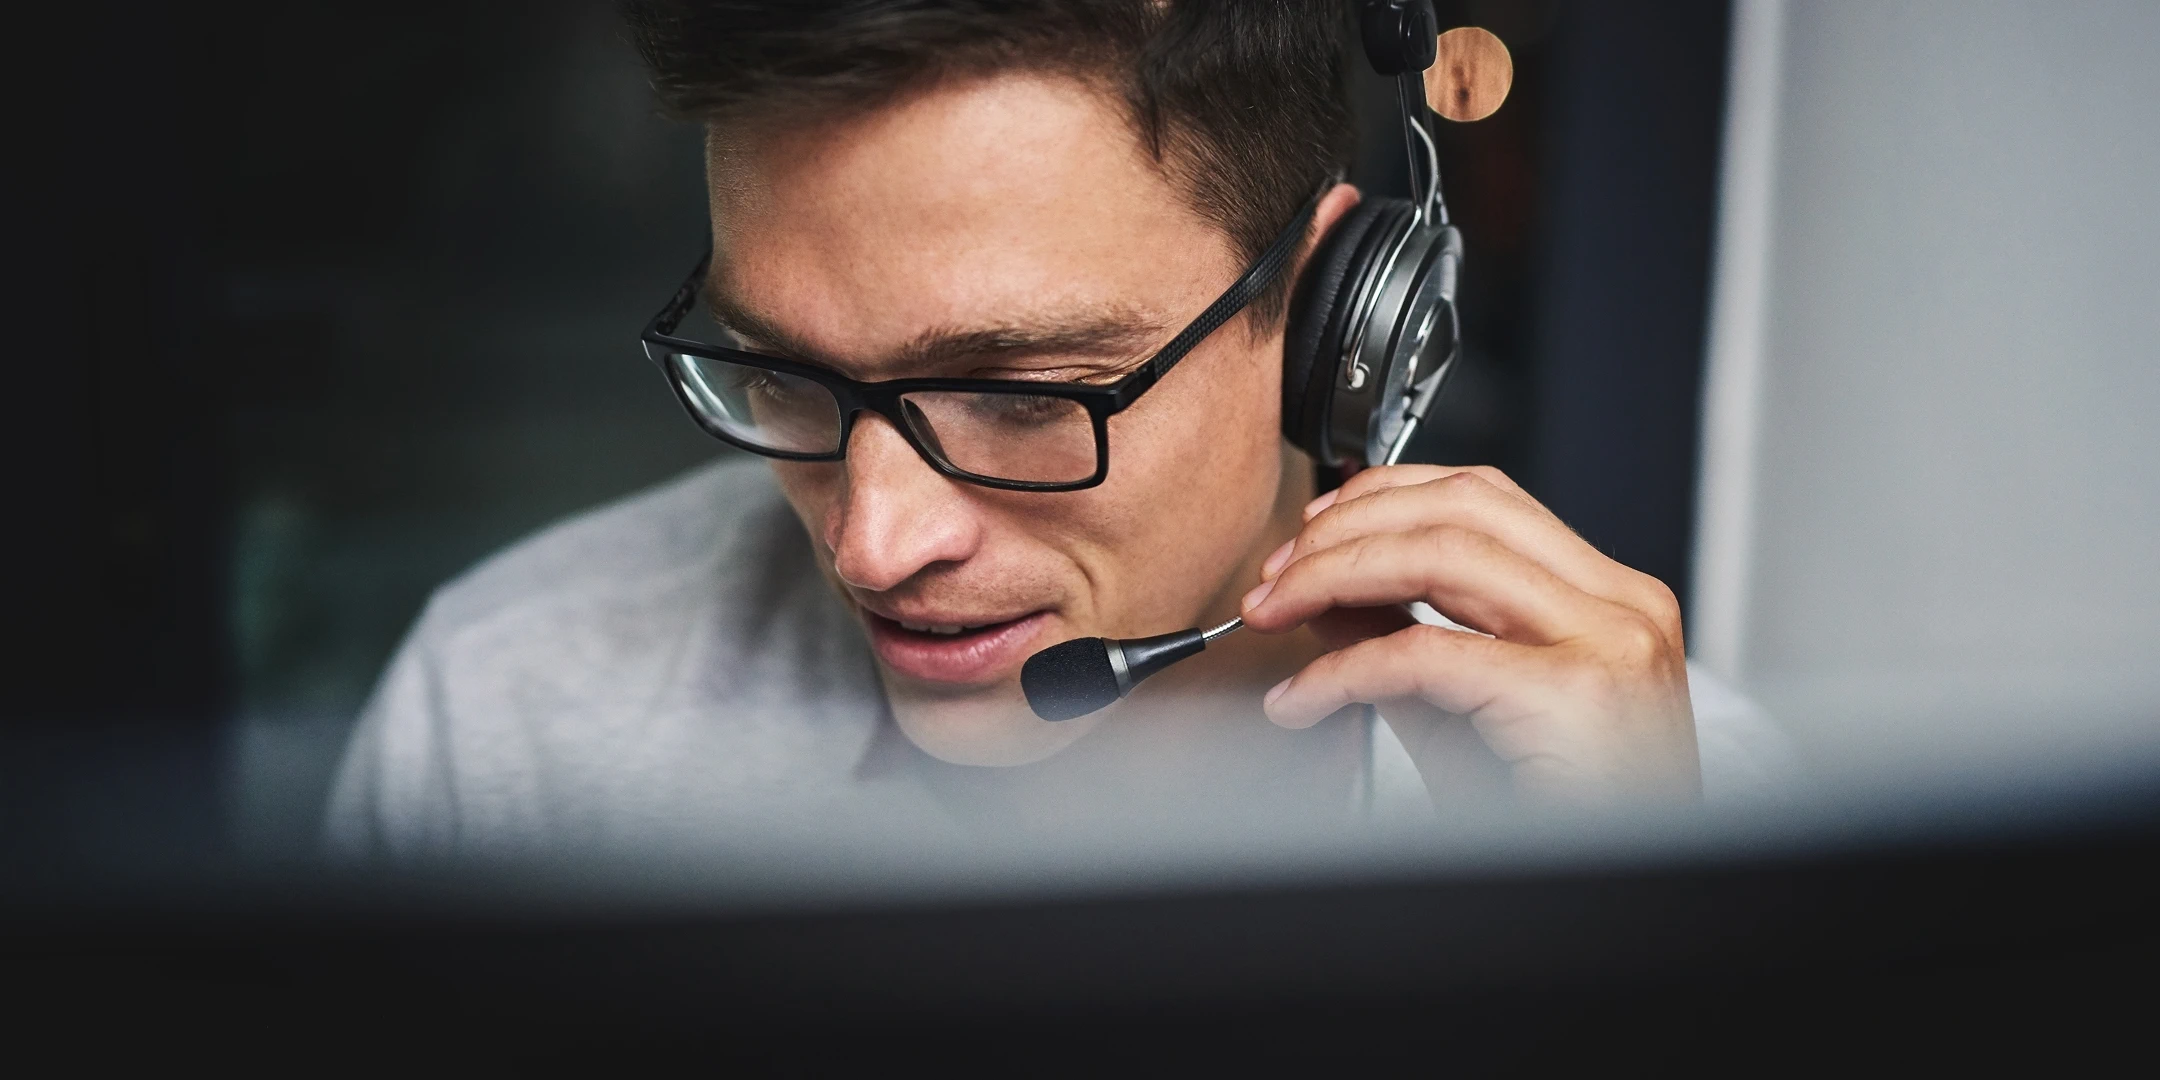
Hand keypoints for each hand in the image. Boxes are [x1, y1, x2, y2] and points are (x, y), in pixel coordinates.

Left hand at [1239, 465, 1699, 803]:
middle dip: (1346, 530)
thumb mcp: (1458, 717)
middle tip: (1273, 576)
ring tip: (1273, 612)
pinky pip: (1426, 653)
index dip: (1383, 500)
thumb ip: (1397, 641)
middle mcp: (1622, 606)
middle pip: (1462, 507)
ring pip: (1443, 553)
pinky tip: (1304, 699)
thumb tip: (1322, 592)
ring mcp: (1609, 642)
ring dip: (1333, 574)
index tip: (1310, 532)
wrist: (1604, 904)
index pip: (1487, 498)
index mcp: (1611, 600)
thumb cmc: (1552, 828)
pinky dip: (1343, 670)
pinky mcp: (1574, 692)